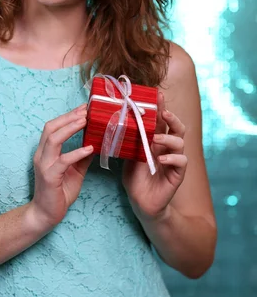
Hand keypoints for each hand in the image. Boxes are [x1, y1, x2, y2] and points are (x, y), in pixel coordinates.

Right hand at [30, 104, 93, 229]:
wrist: (46, 214)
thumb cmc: (59, 192)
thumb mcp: (75, 170)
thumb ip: (82, 156)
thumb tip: (97, 142)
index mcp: (46, 151)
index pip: (54, 126)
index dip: (68, 115)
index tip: (85, 107)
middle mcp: (41, 155)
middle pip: (51, 127)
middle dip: (69, 117)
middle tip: (86, 110)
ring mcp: (44, 165)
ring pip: (53, 139)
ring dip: (70, 128)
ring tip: (85, 121)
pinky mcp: (49, 177)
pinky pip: (62, 161)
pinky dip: (76, 152)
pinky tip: (89, 148)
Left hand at [122, 91, 187, 219]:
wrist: (141, 202)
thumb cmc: (135, 177)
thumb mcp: (128, 155)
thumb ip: (128, 140)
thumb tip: (115, 121)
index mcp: (156, 141)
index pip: (161, 120)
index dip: (161, 107)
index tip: (157, 94)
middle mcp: (167, 148)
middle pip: (177, 127)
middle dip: (171, 117)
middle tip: (163, 112)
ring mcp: (174, 160)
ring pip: (180, 142)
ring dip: (168, 138)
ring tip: (155, 139)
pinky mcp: (177, 175)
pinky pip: (181, 162)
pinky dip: (172, 158)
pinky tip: (161, 160)